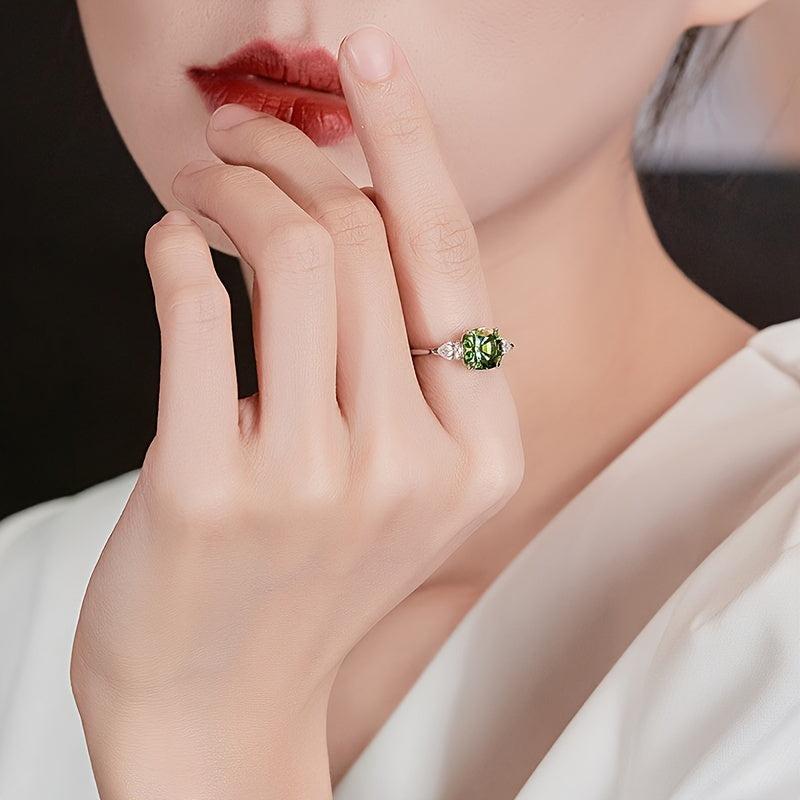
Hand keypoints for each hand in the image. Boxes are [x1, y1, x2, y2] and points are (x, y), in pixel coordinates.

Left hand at [71, 25, 523, 798]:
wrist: (223, 709)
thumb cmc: (308, 586)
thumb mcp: (399, 485)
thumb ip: (404, 366)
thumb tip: (360, 209)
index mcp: (480, 458)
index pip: (452, 260)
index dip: (411, 139)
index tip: (372, 57)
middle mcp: (412, 465)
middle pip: (361, 238)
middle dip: (293, 154)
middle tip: (242, 136)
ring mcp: (316, 480)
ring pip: (290, 253)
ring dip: (233, 183)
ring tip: (202, 177)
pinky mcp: (213, 488)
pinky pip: (196, 306)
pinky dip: (176, 243)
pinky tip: (171, 241)